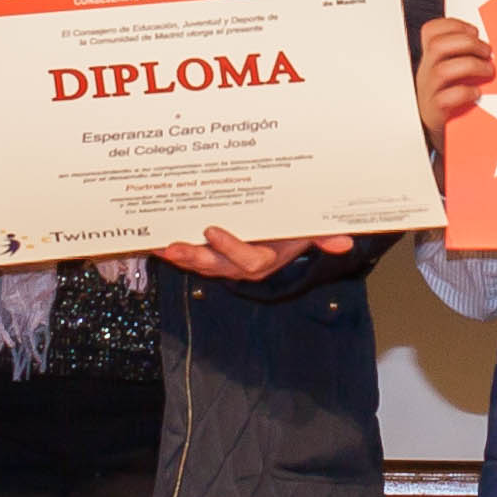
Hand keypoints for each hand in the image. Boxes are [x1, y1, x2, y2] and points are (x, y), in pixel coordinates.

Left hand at [155, 225, 357, 283]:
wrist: (284, 235)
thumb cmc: (294, 230)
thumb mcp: (310, 229)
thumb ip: (324, 235)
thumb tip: (344, 241)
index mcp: (266, 260)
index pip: (249, 260)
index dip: (230, 248)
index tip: (213, 230)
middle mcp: (241, 265)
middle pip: (216, 266)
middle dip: (194, 257)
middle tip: (174, 246)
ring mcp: (223, 263)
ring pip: (199, 264)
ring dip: (179, 257)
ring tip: (159, 247)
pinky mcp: (208, 256)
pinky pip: (189, 256)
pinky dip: (171, 251)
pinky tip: (151, 241)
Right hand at [413, 15, 496, 138]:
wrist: (439, 132)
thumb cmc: (452, 99)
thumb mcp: (454, 74)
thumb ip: (465, 57)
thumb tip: (493, 47)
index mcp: (430, 60)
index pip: (431, 32)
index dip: (453, 25)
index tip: (474, 32)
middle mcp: (426, 73)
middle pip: (437, 46)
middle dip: (468, 44)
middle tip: (488, 52)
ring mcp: (428, 92)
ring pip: (443, 70)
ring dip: (472, 66)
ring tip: (488, 71)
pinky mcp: (434, 112)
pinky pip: (446, 98)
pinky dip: (465, 92)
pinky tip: (477, 93)